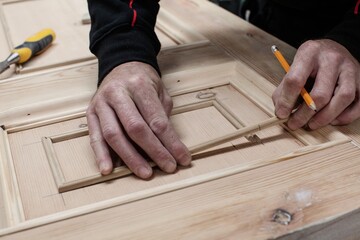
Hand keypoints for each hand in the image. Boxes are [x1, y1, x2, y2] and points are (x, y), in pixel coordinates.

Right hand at [86, 61, 190, 178]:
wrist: (121, 66)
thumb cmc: (144, 82)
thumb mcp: (160, 92)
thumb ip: (163, 116)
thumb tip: (169, 146)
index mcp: (139, 85)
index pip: (156, 119)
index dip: (170, 142)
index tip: (183, 158)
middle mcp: (117, 93)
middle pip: (135, 128)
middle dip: (154, 151)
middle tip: (168, 167)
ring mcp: (101, 103)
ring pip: (113, 135)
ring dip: (130, 158)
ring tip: (145, 174)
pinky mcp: (90, 113)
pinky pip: (94, 137)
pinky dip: (101, 155)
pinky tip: (108, 170)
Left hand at [272, 39, 359, 129]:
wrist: (333, 49)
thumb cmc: (310, 63)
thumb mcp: (293, 68)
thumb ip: (284, 89)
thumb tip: (281, 112)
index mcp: (309, 53)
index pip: (295, 80)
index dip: (286, 101)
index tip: (281, 114)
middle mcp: (332, 59)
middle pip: (321, 93)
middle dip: (305, 114)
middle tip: (295, 124)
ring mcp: (350, 69)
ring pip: (343, 98)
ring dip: (325, 117)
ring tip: (312, 124)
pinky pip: (358, 103)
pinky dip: (345, 117)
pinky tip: (332, 121)